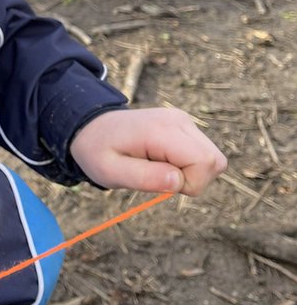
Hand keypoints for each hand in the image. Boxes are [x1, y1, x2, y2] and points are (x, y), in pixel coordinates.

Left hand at [70, 107, 226, 196]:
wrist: (91, 128)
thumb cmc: (98, 152)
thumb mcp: (110, 172)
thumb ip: (144, 178)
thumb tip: (178, 182)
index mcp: (161, 130)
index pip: (204, 162)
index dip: (190, 183)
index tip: (161, 183)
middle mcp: (178, 121)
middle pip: (214, 161)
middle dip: (193, 180)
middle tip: (158, 177)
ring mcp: (183, 121)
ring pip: (212, 159)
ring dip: (191, 173)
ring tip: (157, 168)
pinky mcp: (184, 126)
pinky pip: (202, 154)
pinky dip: (188, 166)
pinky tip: (162, 161)